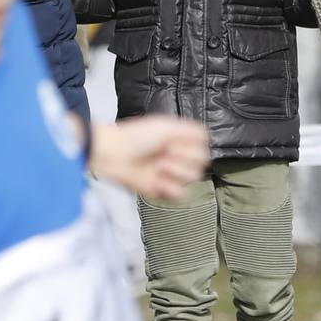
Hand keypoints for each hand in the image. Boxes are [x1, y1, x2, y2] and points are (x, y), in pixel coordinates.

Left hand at [88, 115, 209, 201]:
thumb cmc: (134, 136)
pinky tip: (157, 181)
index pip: (203, 150)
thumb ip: (190, 130)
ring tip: (156, 167)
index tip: (173, 143)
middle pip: (201, 165)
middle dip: (182, 159)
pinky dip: (171, 188)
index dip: (191, 148)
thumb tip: (207, 135)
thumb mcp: (165, 125)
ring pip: (192, 179)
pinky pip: (180, 195)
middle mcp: (177, 158)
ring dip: (175, 172)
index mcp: (179, 142)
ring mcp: (169, 175)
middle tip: (162, 154)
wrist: (113, 155)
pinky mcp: (161, 190)